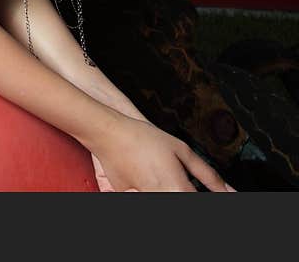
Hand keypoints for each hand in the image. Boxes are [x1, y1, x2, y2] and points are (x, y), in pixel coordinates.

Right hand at [90, 116, 234, 191]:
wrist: (109, 134)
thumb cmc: (143, 138)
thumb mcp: (182, 150)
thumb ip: (208, 175)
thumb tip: (229, 191)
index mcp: (178, 190)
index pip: (202, 204)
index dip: (215, 199)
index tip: (217, 195)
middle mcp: (162, 199)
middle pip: (185, 205)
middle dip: (189, 193)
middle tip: (182, 184)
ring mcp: (144, 200)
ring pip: (168, 202)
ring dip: (173, 192)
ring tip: (168, 180)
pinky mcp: (128, 199)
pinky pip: (151, 199)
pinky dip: (158, 192)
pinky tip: (156, 183)